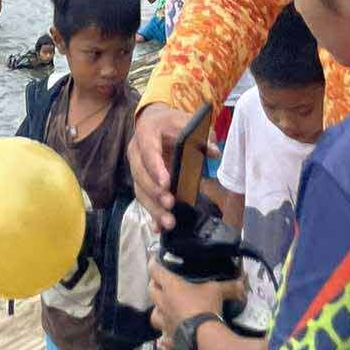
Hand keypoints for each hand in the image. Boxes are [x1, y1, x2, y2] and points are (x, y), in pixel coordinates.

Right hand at [129, 103, 191, 228]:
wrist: (153, 121)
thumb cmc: (169, 122)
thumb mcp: (184, 120)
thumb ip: (200, 135)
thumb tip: (214, 151)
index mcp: (146, 133)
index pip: (148, 152)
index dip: (156, 168)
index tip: (166, 183)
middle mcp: (136, 152)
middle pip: (140, 175)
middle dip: (154, 192)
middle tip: (170, 204)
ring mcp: (136, 168)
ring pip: (140, 191)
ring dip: (153, 208)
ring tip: (169, 222)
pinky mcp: (141, 182)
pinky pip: (143, 200)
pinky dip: (150, 215)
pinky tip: (158, 229)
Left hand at [149, 259, 243, 336]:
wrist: (203, 338)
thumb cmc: (205, 307)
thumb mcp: (217, 291)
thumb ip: (228, 286)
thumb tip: (241, 282)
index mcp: (171, 287)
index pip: (155, 271)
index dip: (153, 264)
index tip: (154, 260)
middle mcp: (163, 303)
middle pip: (151, 290)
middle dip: (154, 285)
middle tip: (160, 283)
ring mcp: (164, 322)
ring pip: (153, 314)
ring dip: (157, 310)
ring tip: (163, 310)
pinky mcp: (169, 338)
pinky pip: (163, 337)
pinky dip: (165, 336)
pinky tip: (169, 335)